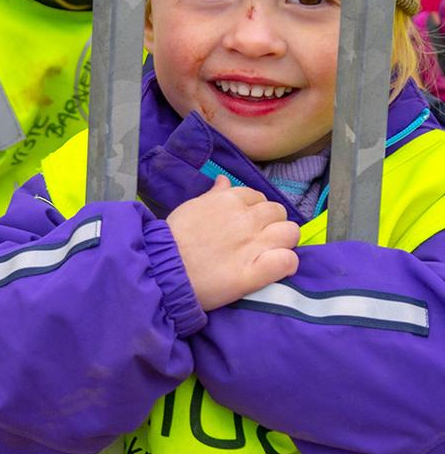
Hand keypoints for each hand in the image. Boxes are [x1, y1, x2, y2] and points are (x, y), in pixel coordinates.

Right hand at [166, 174, 299, 312]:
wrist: (163, 269)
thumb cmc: (173, 238)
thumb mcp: (191, 208)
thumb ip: (213, 195)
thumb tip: (225, 181)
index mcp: (230, 200)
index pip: (258, 197)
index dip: (254, 210)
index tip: (246, 224)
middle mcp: (246, 219)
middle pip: (278, 212)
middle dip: (271, 223)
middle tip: (257, 239)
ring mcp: (254, 245)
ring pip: (290, 232)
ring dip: (283, 241)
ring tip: (270, 252)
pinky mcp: (256, 272)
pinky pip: (288, 260)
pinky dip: (287, 264)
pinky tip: (276, 268)